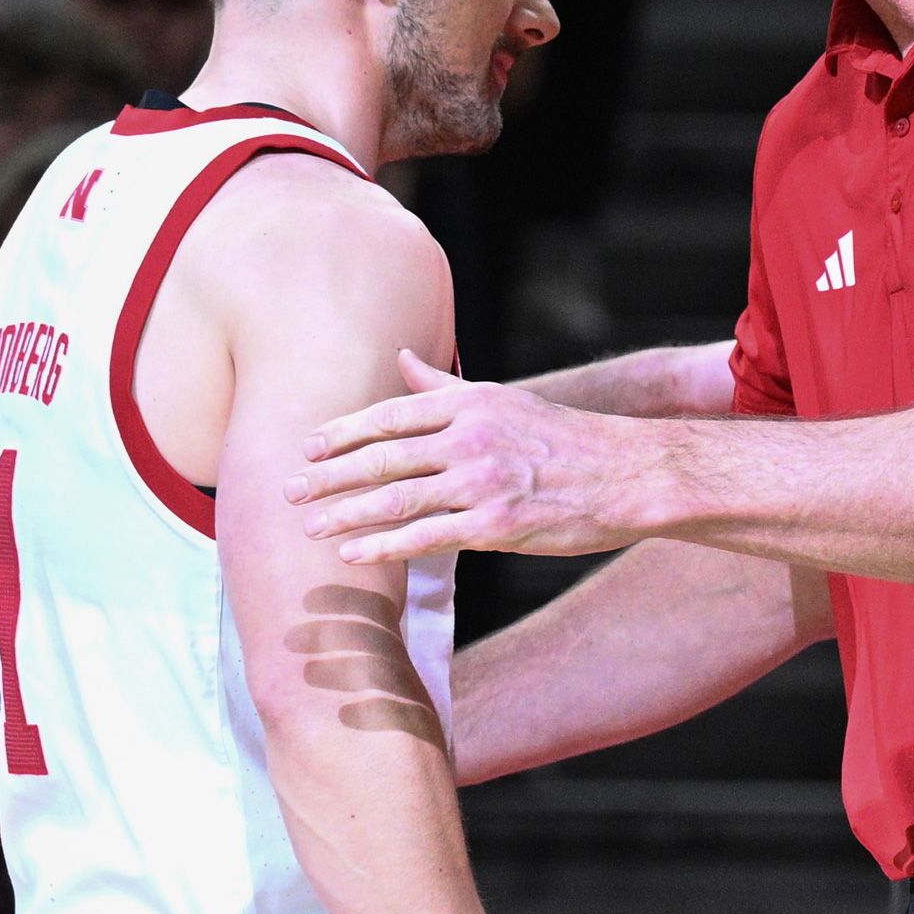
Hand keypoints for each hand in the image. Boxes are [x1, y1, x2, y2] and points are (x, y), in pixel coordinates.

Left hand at [287, 351, 655, 562]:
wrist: (626, 474)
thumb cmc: (564, 438)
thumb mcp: (503, 400)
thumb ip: (446, 386)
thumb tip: (404, 358)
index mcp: (470, 403)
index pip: (391, 414)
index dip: (343, 432)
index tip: (307, 447)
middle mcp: (469, 437)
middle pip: (382, 457)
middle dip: (328, 476)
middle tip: (287, 490)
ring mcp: (481, 480)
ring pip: (395, 498)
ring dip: (344, 514)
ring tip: (308, 527)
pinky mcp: (496, 522)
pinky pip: (426, 537)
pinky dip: (383, 546)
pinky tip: (352, 555)